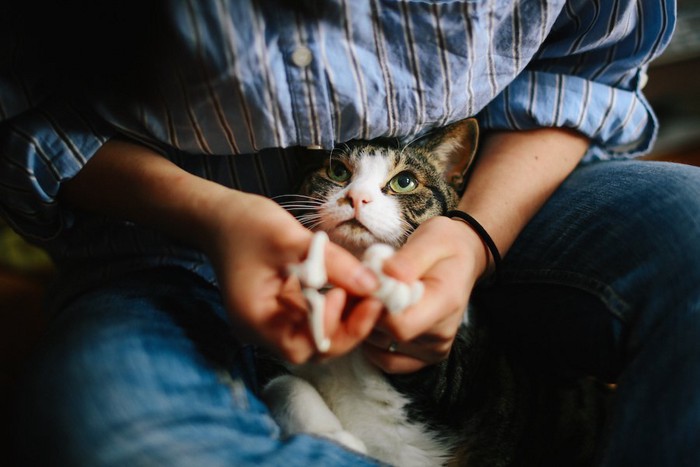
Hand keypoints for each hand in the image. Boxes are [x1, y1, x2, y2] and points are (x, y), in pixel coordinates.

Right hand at [201, 191, 380, 363]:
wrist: (221, 217)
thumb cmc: (246, 224)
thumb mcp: (289, 237)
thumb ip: (331, 262)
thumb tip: (372, 284)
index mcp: (255, 320)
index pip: (300, 347)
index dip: (330, 327)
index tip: (349, 294)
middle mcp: (263, 330)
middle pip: (314, 348)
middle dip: (348, 327)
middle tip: (375, 299)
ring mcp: (274, 321)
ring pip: (319, 335)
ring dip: (346, 317)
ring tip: (368, 291)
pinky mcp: (284, 310)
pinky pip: (315, 318)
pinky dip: (336, 306)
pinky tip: (353, 286)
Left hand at [362, 215, 487, 372]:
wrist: (461, 259)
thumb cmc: (443, 246)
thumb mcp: (430, 240)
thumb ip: (408, 260)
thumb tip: (387, 275)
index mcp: (446, 303)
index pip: (401, 324)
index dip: (374, 307)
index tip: (364, 283)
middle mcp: (442, 334)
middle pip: (386, 336)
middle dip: (364, 311)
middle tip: (362, 285)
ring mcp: (433, 349)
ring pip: (379, 347)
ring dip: (365, 323)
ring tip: (370, 296)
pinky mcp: (423, 357)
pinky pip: (385, 359)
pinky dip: (372, 340)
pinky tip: (375, 315)